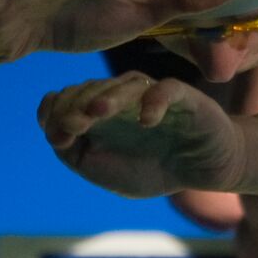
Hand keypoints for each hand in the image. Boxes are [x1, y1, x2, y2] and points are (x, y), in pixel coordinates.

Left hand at [37, 72, 246, 197]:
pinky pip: (166, 90)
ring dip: (109, 98)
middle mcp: (121, 98)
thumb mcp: (104, 172)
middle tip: (71, 126)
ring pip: (125, 85)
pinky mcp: (183, 97)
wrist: (204, 170)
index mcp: (99, 113)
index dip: (57, 111)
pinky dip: (154, 102)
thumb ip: (75, 155)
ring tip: (97, 113)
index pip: (69, 98)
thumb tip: (54, 132)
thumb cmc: (152, 170)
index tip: (55, 134)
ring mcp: (151, 95)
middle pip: (92, 89)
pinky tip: (146, 121)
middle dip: (77, 106)